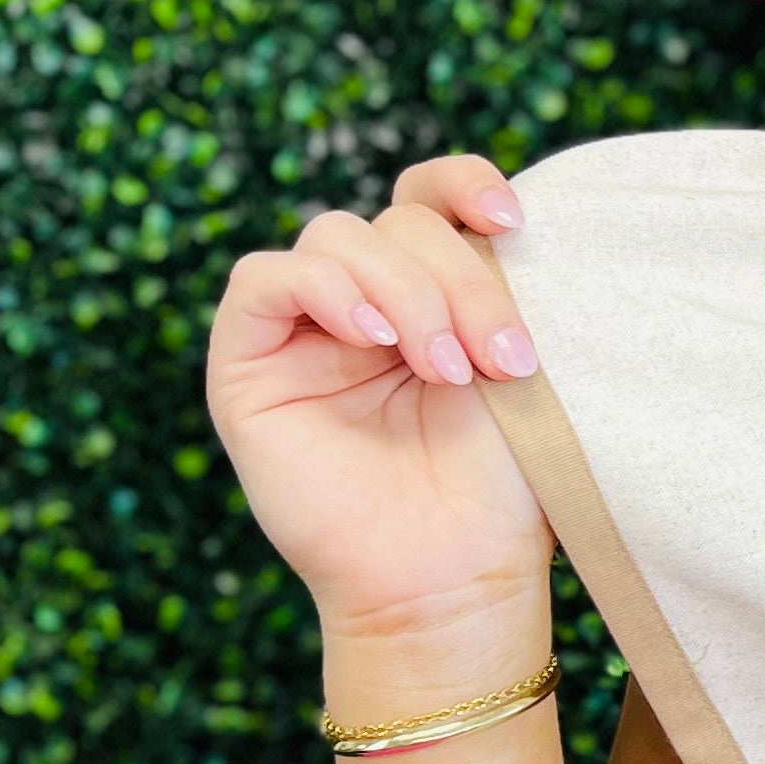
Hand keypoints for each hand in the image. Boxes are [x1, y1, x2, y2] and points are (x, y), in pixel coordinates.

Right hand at [206, 151, 551, 644]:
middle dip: (457, 279)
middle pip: (397, 222)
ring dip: (404, 293)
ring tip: (448, 370)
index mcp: (431, 293)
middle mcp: (365, 304)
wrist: (454, 580)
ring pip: (337, 238)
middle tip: (498, 358)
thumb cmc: (503, 488)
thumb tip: (499, 215)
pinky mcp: (246, 362)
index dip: (462, 183)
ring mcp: (303, 331)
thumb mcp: (518, 366)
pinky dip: (326, 293)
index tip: (513, 219)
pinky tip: (374, 340)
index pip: (428, 195)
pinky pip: (264, 280)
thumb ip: (498, 284)